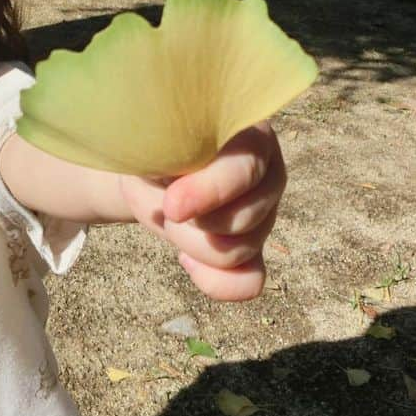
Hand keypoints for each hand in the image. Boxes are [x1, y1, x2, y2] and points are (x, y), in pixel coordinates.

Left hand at [122, 121, 285, 301]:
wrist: (148, 163)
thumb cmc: (152, 145)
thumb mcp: (151, 141)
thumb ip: (167, 156)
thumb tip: (178, 201)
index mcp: (247, 133)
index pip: (245, 169)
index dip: (209, 192)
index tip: (172, 205)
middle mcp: (268, 172)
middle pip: (243, 220)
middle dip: (190, 222)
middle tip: (164, 202)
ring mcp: (265, 212)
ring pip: (239, 251)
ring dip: (189, 242)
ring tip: (169, 216)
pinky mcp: (254, 246)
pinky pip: (249, 281)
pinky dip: (215, 282)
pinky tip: (185, 261)